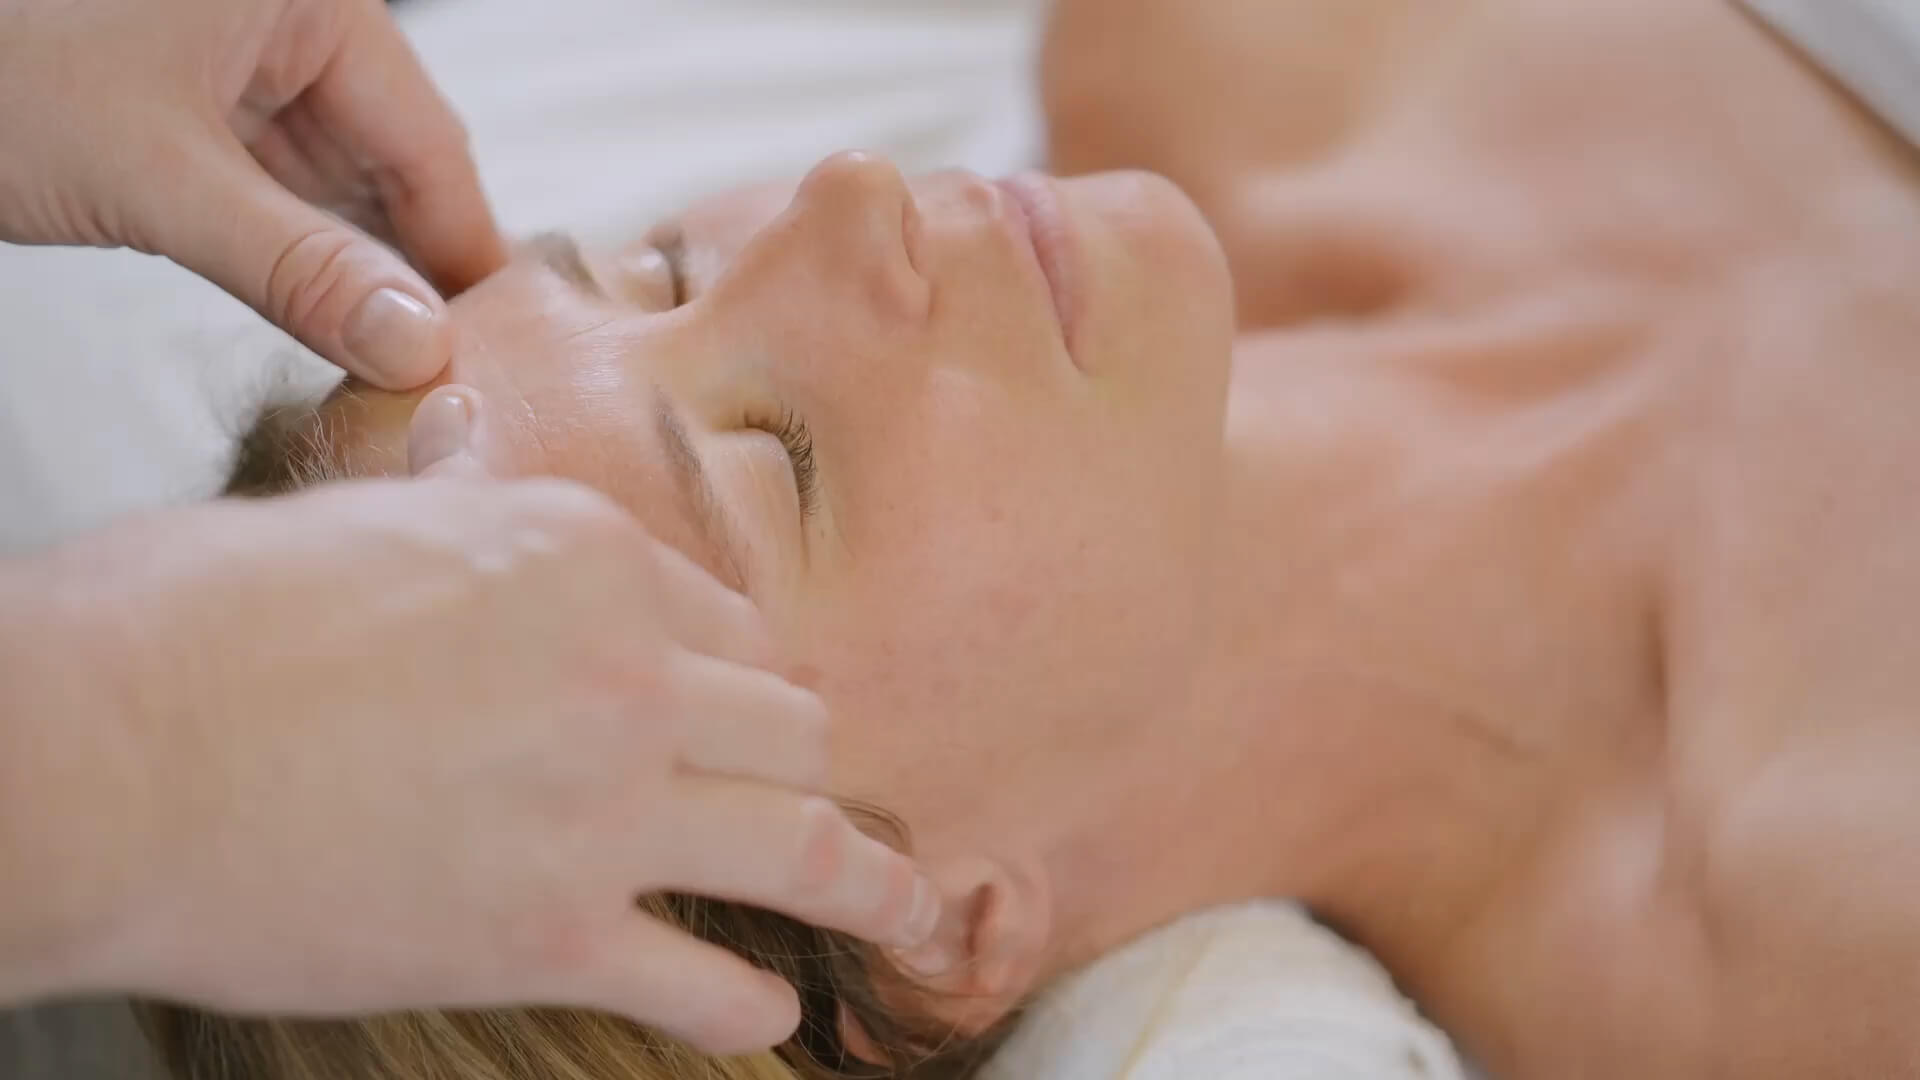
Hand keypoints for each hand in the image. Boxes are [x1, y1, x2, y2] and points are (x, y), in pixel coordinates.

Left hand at [0, 0, 506, 386]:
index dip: (466, 251)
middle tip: (446, 370)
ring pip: (335, 184)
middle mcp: (285, 19)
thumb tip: (414, 344)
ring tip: (386, 359)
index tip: (497, 344)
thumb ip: (298, 268)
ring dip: (353, 271)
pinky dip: (295, 255)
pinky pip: (276, 191)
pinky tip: (321, 316)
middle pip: (393, 163)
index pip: (431, 139)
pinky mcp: (191, 106)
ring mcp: (236, 61)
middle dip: (410, 267)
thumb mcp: (157, 180)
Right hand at [0, 444, 933, 1053]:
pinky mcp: (554, 933)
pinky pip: (706, 980)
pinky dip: (748, 1005)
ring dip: (870, 884)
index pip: (729, 624)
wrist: (107, 755)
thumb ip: (444, 494)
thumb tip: (459, 432)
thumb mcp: (344, 516)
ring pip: (807, 844)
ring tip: (909, 911)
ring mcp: (608, 807)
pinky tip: (767, 1014)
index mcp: (587, 556)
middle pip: (792, 725)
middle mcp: (630, 671)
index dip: (731, 677)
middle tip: (815, 803)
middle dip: (802, 766)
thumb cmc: (196, 622)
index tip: (730, 716)